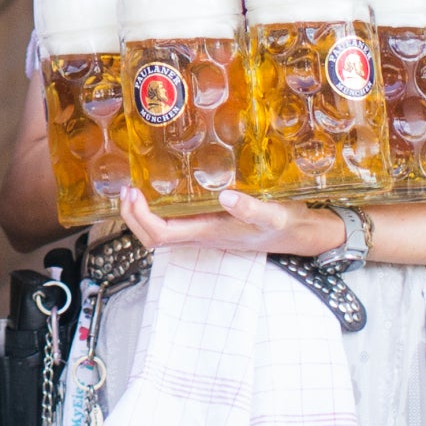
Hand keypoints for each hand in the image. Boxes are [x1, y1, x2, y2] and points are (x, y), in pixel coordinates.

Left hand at [121, 187, 341, 257]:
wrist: (300, 235)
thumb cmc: (284, 224)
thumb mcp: (272, 213)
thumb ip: (252, 208)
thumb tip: (226, 197)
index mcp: (209, 233)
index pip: (161, 235)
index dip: (140, 219)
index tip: (132, 193)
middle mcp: (201, 235)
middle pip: (154, 237)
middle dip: (132, 217)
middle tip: (126, 189)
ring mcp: (204, 231)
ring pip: (162, 232)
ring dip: (142, 214)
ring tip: (136, 188)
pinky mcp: (210, 224)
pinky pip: (175, 222)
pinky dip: (160, 208)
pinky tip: (161, 189)